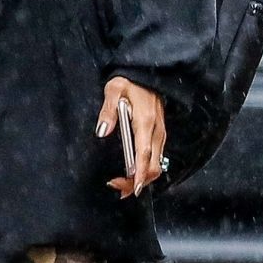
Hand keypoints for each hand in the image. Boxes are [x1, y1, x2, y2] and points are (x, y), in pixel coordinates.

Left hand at [96, 76, 166, 197]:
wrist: (148, 74)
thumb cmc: (130, 82)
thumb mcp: (114, 89)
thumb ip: (108, 110)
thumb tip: (102, 131)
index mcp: (145, 122)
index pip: (144, 153)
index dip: (139, 173)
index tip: (133, 188)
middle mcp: (156, 131)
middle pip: (154, 166)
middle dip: (138, 182)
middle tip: (118, 188)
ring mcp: (160, 134)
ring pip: (157, 165)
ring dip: (142, 178)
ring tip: (122, 185)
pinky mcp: (159, 135)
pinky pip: (157, 158)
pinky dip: (146, 170)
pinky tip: (133, 174)